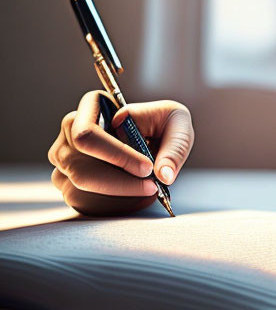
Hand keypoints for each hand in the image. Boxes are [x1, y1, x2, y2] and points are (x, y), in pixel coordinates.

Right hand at [48, 90, 193, 215]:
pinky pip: (82, 200)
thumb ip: (175, 147)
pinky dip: (112, 204)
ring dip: (117, 196)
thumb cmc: (163, 123)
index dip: (117, 155)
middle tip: (151, 186)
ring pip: (79, 188)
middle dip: (118, 183)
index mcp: (92, 105)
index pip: (89, 135)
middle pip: (79, 168)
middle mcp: (70, 130)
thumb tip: (162, 174)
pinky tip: (134, 196)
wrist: (155, 137)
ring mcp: (64, 156)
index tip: (147, 168)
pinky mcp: (67, 178)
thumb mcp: (178, 123)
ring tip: (146, 190)